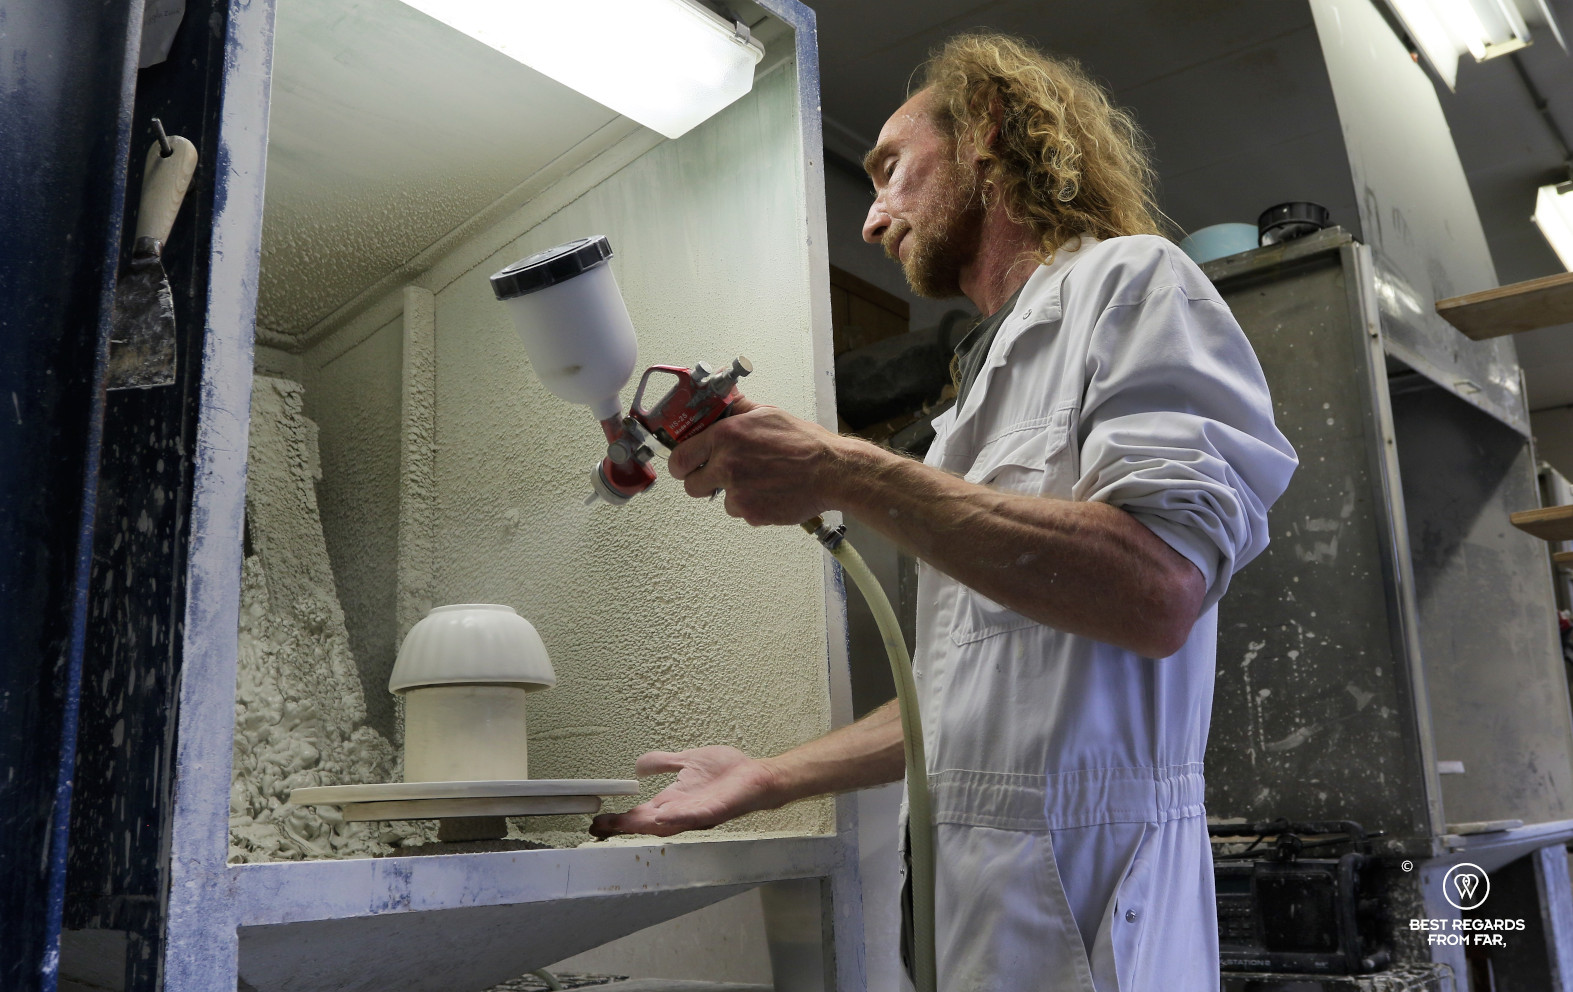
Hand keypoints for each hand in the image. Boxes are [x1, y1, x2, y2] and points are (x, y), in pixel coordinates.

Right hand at [588, 745, 782, 837]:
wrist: (756, 776)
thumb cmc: (726, 773)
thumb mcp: (687, 762)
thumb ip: (663, 764)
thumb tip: (638, 766)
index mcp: (673, 802)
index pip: (639, 814)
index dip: (618, 819)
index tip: (596, 822)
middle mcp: (681, 812)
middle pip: (646, 823)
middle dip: (623, 827)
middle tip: (599, 828)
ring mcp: (697, 813)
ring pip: (666, 824)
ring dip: (645, 824)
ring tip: (621, 824)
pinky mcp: (715, 809)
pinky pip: (694, 815)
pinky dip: (678, 816)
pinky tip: (662, 815)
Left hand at [668, 398, 849, 525]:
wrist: (830, 472)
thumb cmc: (804, 442)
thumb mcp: (767, 414)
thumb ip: (738, 410)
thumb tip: (723, 402)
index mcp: (726, 437)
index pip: (680, 457)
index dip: (681, 463)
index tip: (685, 465)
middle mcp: (726, 465)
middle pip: (691, 486)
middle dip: (702, 482)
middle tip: (718, 476)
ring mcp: (738, 493)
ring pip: (720, 500)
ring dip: (734, 494)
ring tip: (760, 481)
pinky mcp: (751, 514)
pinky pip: (741, 513)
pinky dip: (753, 506)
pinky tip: (771, 491)